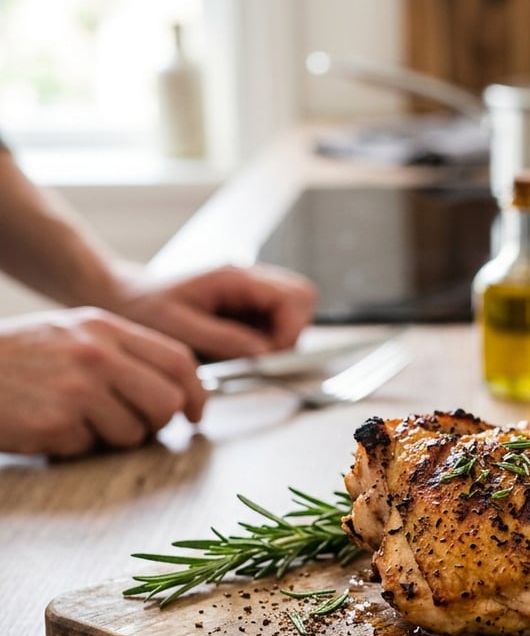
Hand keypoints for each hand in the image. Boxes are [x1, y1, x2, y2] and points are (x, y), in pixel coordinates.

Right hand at [0, 308, 207, 456]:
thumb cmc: (15, 358)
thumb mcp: (72, 334)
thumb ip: (123, 353)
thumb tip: (175, 388)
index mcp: (104, 328)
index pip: (179, 360)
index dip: (197, 393)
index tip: (194, 413)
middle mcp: (97, 355)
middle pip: (166, 402)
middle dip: (159, 423)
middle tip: (136, 427)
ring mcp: (77, 389)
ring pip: (133, 433)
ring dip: (110, 438)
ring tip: (74, 421)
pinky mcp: (56, 423)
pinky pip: (89, 449)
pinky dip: (72, 447)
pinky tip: (46, 427)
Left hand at [108, 264, 317, 361]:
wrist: (120, 299)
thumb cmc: (141, 310)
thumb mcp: (178, 329)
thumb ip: (225, 340)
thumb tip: (265, 354)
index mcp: (235, 277)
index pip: (294, 296)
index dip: (291, 331)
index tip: (269, 358)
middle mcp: (249, 280)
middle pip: (303, 298)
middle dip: (291, 332)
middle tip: (261, 357)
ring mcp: (250, 293)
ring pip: (293, 313)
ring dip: (277, 339)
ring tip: (242, 355)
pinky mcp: (245, 308)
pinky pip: (274, 324)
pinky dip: (265, 343)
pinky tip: (235, 351)